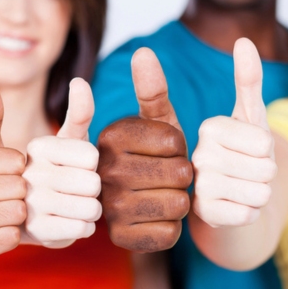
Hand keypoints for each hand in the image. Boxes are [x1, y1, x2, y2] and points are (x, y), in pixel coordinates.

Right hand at [0, 84, 25, 261]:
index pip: (16, 161)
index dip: (21, 168)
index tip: (6, 173)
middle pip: (18, 188)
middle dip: (22, 191)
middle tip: (6, 194)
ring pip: (17, 213)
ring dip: (19, 213)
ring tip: (3, 210)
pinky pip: (11, 238)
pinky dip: (12, 234)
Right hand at [22, 78, 101, 247]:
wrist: (22, 214)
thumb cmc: (52, 171)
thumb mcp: (65, 141)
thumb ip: (78, 113)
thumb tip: (79, 82)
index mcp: (38, 147)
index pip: (92, 155)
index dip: (93, 164)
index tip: (77, 166)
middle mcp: (29, 173)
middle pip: (93, 182)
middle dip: (94, 189)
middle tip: (79, 190)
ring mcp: (30, 204)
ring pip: (91, 208)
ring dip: (91, 210)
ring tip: (76, 206)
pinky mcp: (36, 232)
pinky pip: (82, 229)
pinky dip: (83, 228)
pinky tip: (70, 222)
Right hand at [97, 48, 192, 252]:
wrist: (132, 200)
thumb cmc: (148, 155)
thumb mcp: (153, 121)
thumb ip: (151, 89)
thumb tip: (143, 51)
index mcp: (110, 137)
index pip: (175, 140)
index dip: (181, 147)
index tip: (166, 150)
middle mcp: (103, 171)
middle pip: (180, 173)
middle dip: (184, 174)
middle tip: (167, 175)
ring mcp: (109, 207)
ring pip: (178, 204)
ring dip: (180, 200)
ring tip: (163, 194)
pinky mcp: (121, 237)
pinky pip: (170, 233)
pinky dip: (172, 226)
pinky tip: (157, 217)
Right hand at [192, 38, 276, 226]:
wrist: (223, 196)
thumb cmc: (238, 152)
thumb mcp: (246, 117)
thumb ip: (247, 80)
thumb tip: (244, 41)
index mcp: (208, 129)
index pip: (265, 142)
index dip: (266, 150)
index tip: (245, 150)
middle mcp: (196, 156)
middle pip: (265, 169)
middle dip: (264, 174)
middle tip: (244, 172)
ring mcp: (196, 187)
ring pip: (259, 193)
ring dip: (257, 194)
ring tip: (238, 188)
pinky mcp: (202, 214)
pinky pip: (248, 214)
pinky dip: (247, 213)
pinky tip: (231, 207)